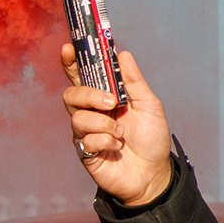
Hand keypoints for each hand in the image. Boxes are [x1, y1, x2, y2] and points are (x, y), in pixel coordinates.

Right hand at [60, 45, 173, 207]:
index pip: (82, 75)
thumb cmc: (152, 139)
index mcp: (105, 98)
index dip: (72, 61)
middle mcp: (91, 113)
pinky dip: (106, 142)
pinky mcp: (85, 151)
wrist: (154, 174)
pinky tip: (117, 148)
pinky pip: (86, 139)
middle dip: (90, 95)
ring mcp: (86, 132)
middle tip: (111, 103)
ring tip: (121, 134)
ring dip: (104, 124)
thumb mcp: (149, 106)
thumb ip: (134, 82)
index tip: (69, 48)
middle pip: (72, 93)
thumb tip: (122, 54)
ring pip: (78, 117)